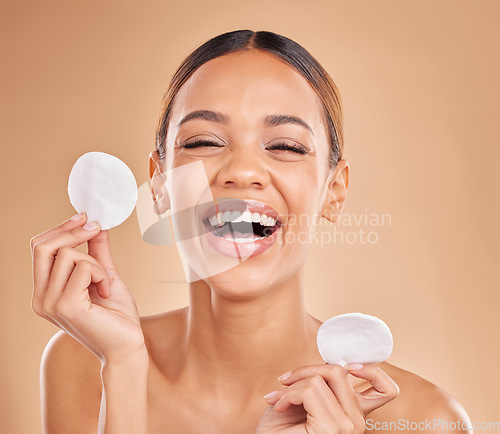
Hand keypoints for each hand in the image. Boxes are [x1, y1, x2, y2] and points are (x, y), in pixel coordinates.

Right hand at [30, 212, 145, 364]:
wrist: (127, 344)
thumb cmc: (116, 314)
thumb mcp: (104, 274)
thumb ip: (96, 251)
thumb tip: (96, 224)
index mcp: (44, 291)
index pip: (38, 249)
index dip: (61, 229)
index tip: (86, 218)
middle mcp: (40, 299)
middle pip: (42, 247)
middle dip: (72, 231)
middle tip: (96, 228)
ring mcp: (50, 304)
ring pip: (68, 255)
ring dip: (96, 264)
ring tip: (106, 284)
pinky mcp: (66, 306)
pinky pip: (84, 268)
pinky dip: (102, 274)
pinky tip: (108, 292)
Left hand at [255, 363, 398, 433]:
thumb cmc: (281, 429)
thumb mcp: (305, 401)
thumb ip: (322, 384)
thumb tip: (327, 361)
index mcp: (354, 413)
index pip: (386, 390)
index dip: (373, 371)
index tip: (349, 367)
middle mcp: (356, 420)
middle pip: (339, 371)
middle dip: (305, 370)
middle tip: (286, 381)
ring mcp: (346, 426)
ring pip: (319, 379)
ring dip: (291, 386)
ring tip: (279, 400)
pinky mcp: (331, 428)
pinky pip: (309, 390)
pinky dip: (287, 394)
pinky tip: (279, 407)